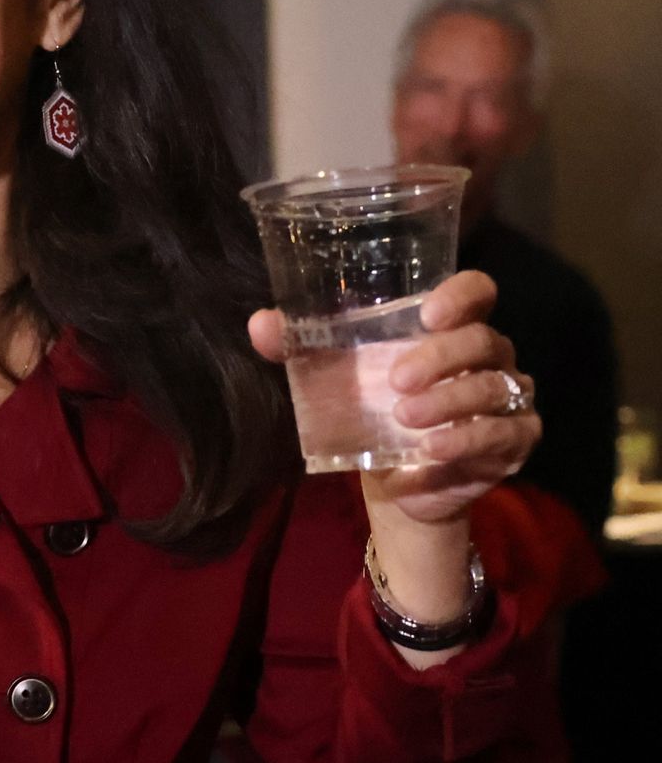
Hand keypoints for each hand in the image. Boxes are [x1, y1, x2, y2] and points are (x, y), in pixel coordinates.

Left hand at [248, 271, 541, 522]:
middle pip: (483, 340)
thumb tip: (260, 324)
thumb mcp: (336, 377)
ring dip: (448, 401)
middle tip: (395, 380)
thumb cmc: (373, 411)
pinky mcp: (514, 441)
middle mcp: (489, 357)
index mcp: (452, 328)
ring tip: (403, 417)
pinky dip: (465, 441)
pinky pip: (501, 435)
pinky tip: (432, 449)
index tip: (427, 314)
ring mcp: (509, 398)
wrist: (395, 482)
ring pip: (493, 387)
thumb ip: (300, 347)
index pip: (477, 291)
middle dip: (440, 357)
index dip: (461, 295)